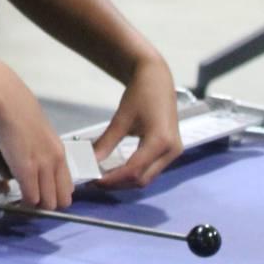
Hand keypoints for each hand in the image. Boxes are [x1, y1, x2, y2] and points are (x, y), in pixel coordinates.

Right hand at [0, 59, 70, 208]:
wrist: (5, 99)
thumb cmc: (16, 110)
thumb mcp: (37, 132)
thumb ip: (39, 149)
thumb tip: (28, 161)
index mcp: (60, 151)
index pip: (68, 187)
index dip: (53, 193)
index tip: (39, 191)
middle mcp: (56, 161)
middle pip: (62, 199)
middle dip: (46, 203)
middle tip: (28, 195)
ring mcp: (43, 166)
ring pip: (47, 203)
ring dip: (34, 203)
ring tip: (18, 194)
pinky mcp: (27, 169)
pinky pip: (31, 197)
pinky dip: (23, 200)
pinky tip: (12, 191)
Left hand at [91, 55, 183, 189]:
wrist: (157, 79)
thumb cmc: (140, 94)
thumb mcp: (121, 118)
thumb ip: (106, 142)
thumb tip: (90, 162)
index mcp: (160, 141)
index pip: (134, 171)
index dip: (112, 180)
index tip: (93, 181)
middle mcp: (171, 151)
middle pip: (142, 180)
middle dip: (118, 184)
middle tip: (94, 182)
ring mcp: (173, 153)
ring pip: (147, 178)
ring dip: (125, 181)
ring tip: (103, 178)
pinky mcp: (171, 152)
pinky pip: (151, 170)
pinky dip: (134, 174)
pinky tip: (117, 171)